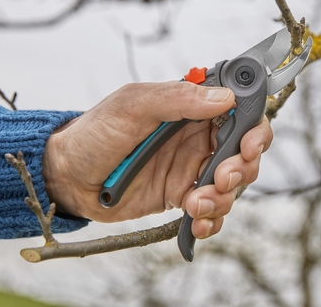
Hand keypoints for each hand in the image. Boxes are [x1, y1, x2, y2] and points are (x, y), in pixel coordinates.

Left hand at [43, 81, 271, 238]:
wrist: (67, 176)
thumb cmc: (95, 132)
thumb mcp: (133, 105)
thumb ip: (178, 98)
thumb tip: (225, 97)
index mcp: (191, 108)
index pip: (239, 112)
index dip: (254, 129)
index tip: (248, 146)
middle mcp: (196, 136)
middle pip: (244, 152)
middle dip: (241, 168)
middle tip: (220, 178)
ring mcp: (190, 167)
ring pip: (231, 184)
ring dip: (223, 197)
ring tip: (195, 203)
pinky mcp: (181, 194)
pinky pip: (211, 209)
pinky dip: (211, 219)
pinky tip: (197, 222)